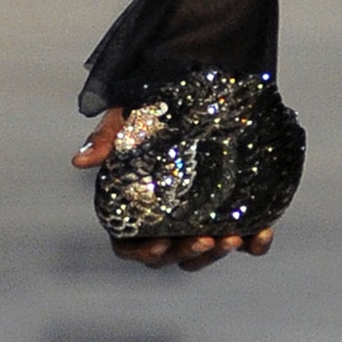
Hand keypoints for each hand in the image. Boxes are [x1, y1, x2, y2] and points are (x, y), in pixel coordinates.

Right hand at [71, 106, 276, 270]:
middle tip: (205, 239)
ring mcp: (200, 221)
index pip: (129, 246)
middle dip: (188, 255)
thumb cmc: (151, 109)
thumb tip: (79, 161)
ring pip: (204, 253)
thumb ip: (106, 139)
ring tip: (233, 239)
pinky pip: (245, 241)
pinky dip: (254, 244)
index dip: (143, 253)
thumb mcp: (125, 118)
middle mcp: (166, 221)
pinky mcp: (233, 214)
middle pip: (171, 257)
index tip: (161, 243)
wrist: (195, 84)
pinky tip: (262, 234)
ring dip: (217, 253)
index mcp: (134, 210)